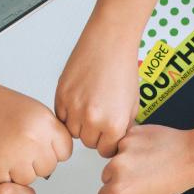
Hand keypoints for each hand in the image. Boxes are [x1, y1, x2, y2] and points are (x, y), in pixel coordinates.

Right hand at [0, 78, 72, 184]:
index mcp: (45, 124)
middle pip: (48, 168)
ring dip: (19, 171)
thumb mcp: (35, 111)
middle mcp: (32, 140)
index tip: (42, 146)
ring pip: (29, 179)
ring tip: (6, 152)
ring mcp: (14, 156)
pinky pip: (8, 183)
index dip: (53, 151)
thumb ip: (50, 134)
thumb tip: (58, 157)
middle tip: (20, 149)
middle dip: (36, 163)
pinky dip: (1, 174)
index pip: (65, 152)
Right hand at [55, 16, 138, 157]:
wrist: (109, 42)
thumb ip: (122, 127)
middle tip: (99, 116)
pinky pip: (61, 117)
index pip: (106, 150)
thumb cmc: (123, 68)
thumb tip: (114, 142)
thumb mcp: (132, 105)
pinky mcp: (61, 96)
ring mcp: (74, 108)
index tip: (107, 134)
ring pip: (73, 132)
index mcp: (114, 124)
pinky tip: (79, 100)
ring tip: (89, 107)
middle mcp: (93, 119)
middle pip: (88, 143)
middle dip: (94, 133)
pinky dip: (68, 113)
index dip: (108, 142)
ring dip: (80, 124)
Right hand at [99, 125, 193, 193]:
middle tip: (138, 176)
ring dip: (124, 160)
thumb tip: (120, 192)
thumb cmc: (175, 178)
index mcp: (120, 188)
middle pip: (106, 175)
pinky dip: (133, 146)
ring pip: (114, 157)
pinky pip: (124, 142)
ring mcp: (123, 148)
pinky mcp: (131, 133)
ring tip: (146, 162)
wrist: (191, 155)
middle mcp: (117, 167)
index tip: (122, 193)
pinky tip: (147, 150)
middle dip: (118, 177)